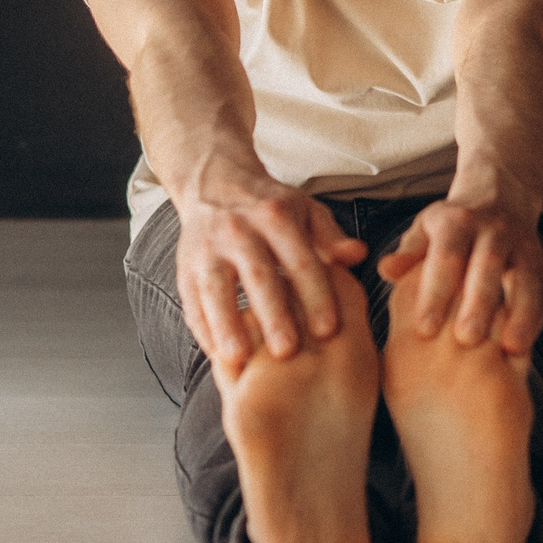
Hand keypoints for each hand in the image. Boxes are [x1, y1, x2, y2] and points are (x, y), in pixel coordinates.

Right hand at [174, 169, 365, 364]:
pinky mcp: (184, 266)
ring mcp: (206, 249)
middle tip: (287, 352)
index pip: (300, 260)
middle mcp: (239, 231)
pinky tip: (217, 355)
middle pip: (258, 276)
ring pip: (215, 289)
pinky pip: (191, 300)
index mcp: (276, 217)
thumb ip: (331, 237)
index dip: (315, 296)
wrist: (215, 184)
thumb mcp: (306, 211)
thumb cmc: (271, 206)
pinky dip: (202, 329)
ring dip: (226, 324)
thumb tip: (358, 255)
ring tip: (239, 358)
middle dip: (272, 315)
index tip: (328, 330)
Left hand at [378, 196, 542, 352]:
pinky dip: (537, 318)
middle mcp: (494, 229)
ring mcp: (523, 246)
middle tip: (466, 340)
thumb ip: (408, 253)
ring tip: (510, 348)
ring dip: (520, 314)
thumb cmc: (452, 226)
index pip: (446, 256)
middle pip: (488, 266)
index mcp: (458, 222)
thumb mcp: (425, 229)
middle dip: (479, 304)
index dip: (436, 292)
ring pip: (525, 278)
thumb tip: (387, 270)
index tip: (425, 329)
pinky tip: (526, 344)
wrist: (500, 197)